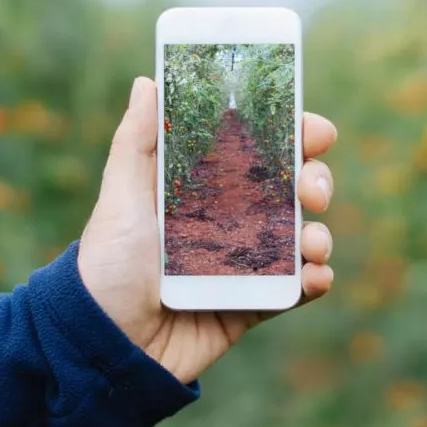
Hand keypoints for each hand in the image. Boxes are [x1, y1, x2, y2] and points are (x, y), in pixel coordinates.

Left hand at [78, 76, 336, 384]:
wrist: (106, 344)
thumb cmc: (107, 265)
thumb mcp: (120, 196)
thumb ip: (138, 141)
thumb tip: (148, 82)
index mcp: (206, 187)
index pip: (260, 150)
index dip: (294, 134)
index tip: (313, 130)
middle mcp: (232, 220)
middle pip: (294, 189)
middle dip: (316, 181)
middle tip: (311, 189)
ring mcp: (246, 263)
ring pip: (304, 236)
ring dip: (320, 233)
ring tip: (311, 242)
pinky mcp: (253, 305)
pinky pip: (297, 289)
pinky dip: (315, 279)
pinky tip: (313, 276)